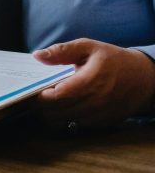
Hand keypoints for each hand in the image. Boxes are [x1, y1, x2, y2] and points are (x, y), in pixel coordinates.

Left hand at [32, 39, 154, 129]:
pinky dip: (63, 119)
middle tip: (31, 97)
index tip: (31, 90)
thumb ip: (62, 51)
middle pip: (57, 111)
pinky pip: (75, 125)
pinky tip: (60, 108)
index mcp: (91, 81)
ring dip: (49, 114)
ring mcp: (100, 115)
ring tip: (43, 103)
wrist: (145, 79)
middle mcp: (96, 102)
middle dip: (40, 106)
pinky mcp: (102, 123)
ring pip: (64, 121)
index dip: (40, 96)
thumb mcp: (89, 47)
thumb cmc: (114, 60)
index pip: (58, 95)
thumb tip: (37, 56)